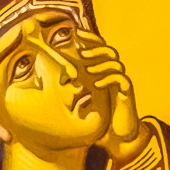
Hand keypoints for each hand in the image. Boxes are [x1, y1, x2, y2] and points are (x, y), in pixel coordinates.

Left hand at [66, 28, 143, 152]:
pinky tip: (95, 85)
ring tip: (86, 68)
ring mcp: (120, 83)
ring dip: (100, 63)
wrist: (116, 137)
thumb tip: (42, 73)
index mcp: (102, 71)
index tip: (74, 32)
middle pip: (108, 50)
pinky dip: (108, 79)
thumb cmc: (96, 118)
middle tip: (81, 51)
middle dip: (95, 47)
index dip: (89, 37)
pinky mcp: (127, 94)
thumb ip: (65, 84)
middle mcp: (112, 74)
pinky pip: (121, 80)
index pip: (98, 47)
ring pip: (115, 63)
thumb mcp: (77, 98)